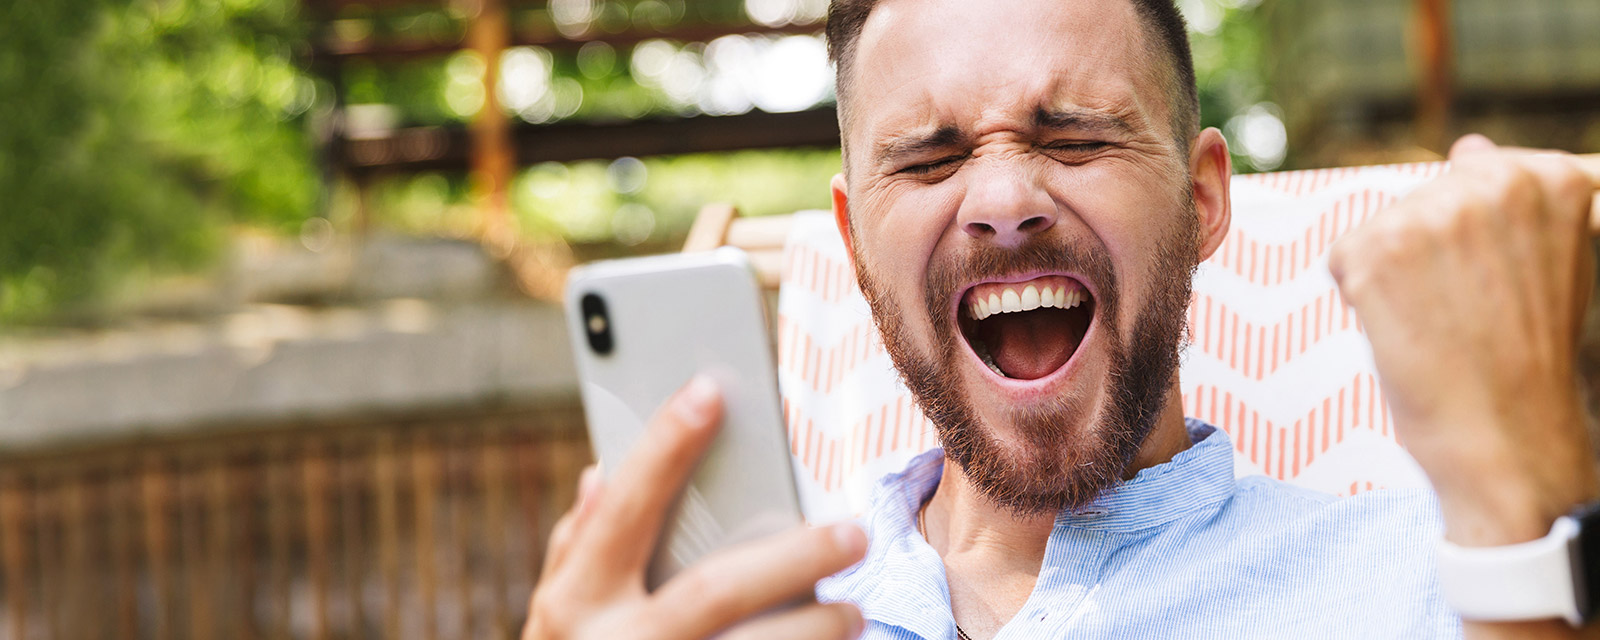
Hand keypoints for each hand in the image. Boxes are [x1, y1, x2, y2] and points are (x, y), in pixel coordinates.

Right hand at [522, 375, 867, 639]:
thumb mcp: (553, 616)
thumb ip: (576, 547)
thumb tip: (600, 474)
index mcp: (576, 602)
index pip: (626, 510)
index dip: (663, 445)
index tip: (711, 389)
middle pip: (715, 593)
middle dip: (792, 560)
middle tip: (855, 531)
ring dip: (814, 634)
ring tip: (854, 613)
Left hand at [1329, 135, 1598, 546]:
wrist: (1507, 439)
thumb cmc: (1528, 362)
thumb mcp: (1544, 265)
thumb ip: (1514, 201)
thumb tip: (1468, 144)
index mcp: (1549, 178)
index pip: (1475, 175)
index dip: (1473, 245)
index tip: (1499, 291)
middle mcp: (1494, 181)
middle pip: (1422, 202)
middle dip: (1429, 256)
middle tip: (1467, 315)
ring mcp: (1433, 212)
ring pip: (1381, 229)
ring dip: (1393, 277)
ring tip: (1441, 325)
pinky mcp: (1377, 249)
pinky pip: (1343, 258)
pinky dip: (1358, 296)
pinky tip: (1403, 330)